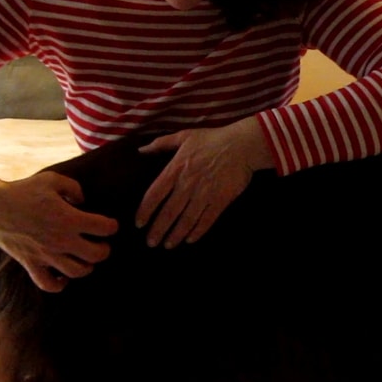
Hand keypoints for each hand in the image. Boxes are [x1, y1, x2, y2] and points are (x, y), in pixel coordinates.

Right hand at [0, 171, 119, 292]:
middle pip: (96, 255)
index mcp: (68, 218)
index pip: (103, 228)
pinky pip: (49, 284)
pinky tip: (63, 276)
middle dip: (104, 249)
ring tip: (85, 258)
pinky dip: (59, 284)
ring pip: (77, 272)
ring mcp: (46, 255)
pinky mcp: (31, 264)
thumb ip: (74, 188)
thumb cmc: (23, 191)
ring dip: (86, 266)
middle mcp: (61, 240)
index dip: (111, 226)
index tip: (109, 225)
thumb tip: (83, 201)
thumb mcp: (52, 179)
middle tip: (101, 243)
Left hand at [136, 117, 272, 248]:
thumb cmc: (212, 139)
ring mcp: (205, 194)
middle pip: (168, 213)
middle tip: (151, 243)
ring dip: (176, 235)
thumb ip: (161, 144)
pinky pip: (206, 220)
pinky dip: (198, 231)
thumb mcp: (184, 136)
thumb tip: (140, 149)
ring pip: (186, 220)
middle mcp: (187, 185)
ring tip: (168, 245)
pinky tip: (190, 240)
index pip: (154, 194)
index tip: (139, 223)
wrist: (242, 145)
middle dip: (158, 230)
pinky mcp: (220, 201)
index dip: (145, 211)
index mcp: (176, 169)